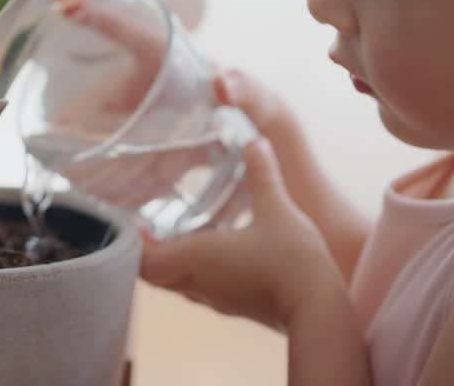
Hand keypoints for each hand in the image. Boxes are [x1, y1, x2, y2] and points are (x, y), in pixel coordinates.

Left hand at [139, 138, 346, 330]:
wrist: (320, 311)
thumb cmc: (294, 262)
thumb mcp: (277, 209)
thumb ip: (262, 174)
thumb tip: (255, 142)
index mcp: (197, 259)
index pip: (144, 262)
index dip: (133, 244)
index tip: (133, 223)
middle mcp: (198, 283)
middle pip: (154, 276)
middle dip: (147, 252)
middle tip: (148, 224)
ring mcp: (215, 300)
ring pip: (176, 285)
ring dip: (170, 263)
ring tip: (175, 234)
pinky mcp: (233, 307)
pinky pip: (199, 290)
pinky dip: (193, 273)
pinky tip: (211, 254)